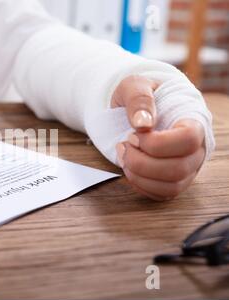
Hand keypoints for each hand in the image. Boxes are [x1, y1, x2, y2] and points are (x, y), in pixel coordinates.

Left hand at [111, 75, 205, 200]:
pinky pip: (161, 194)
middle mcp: (195, 148)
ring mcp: (186, 168)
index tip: (134, 134)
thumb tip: (143, 123)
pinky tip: (128, 167)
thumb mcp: (135, 84)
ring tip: (124, 155)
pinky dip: (140, 185)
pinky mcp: (172, 181)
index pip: (188, 140)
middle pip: (178, 168)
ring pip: (171, 187)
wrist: (135, 107)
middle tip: (124, 145)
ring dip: (139, 175)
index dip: (157, 142)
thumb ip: (139, 98)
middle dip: (142, 161)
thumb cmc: (139, 94)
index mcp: (193, 121)